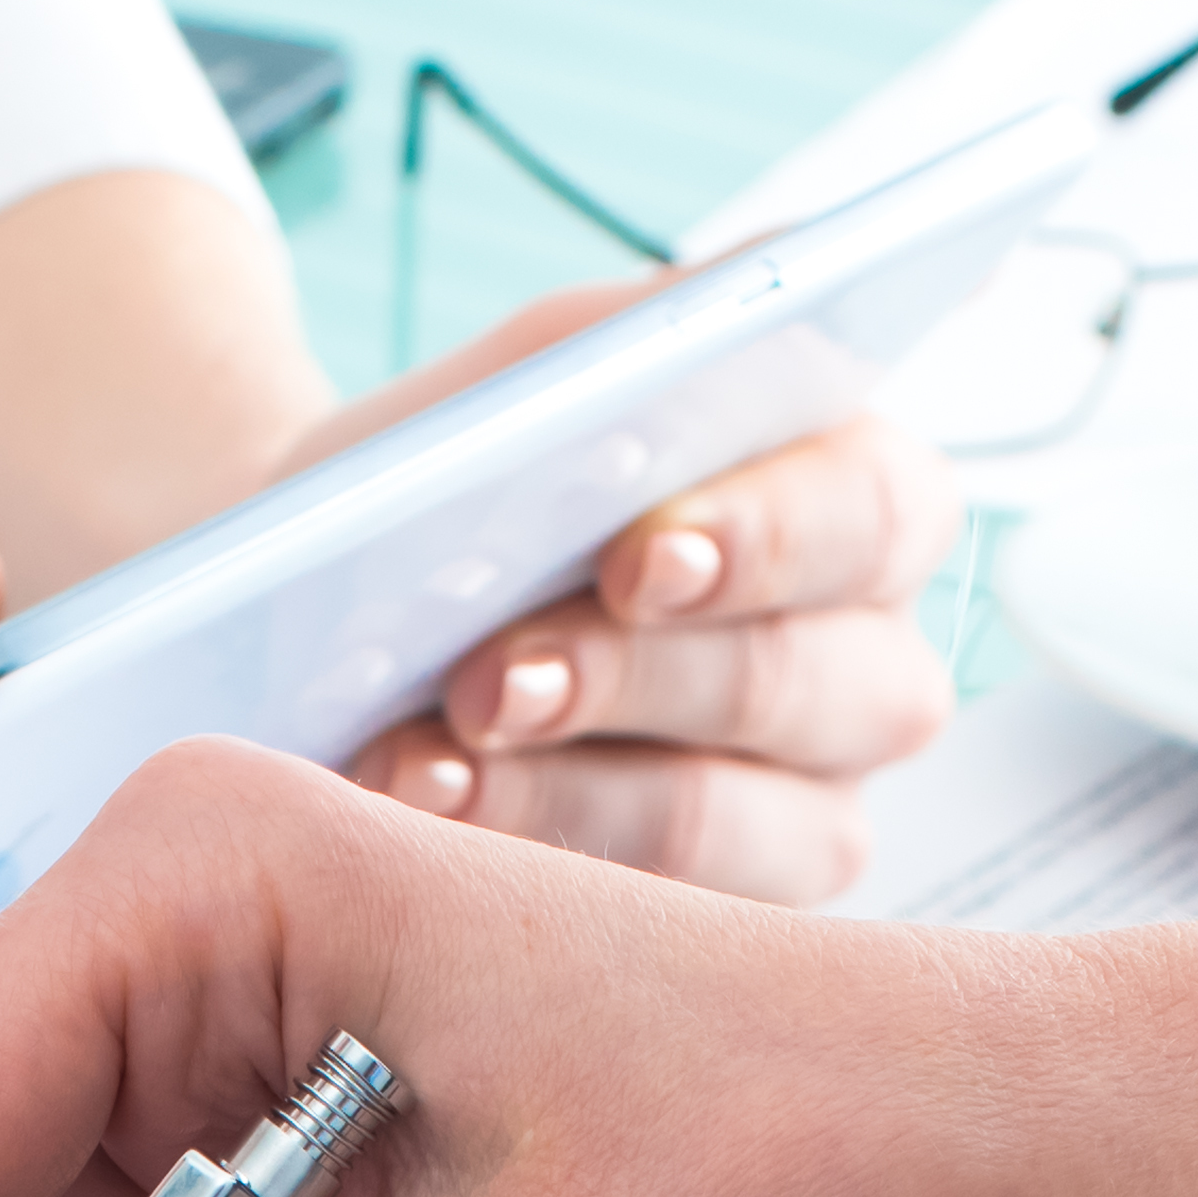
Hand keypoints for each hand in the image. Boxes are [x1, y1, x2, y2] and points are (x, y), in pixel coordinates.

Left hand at [308, 282, 957, 899]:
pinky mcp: (708, 927)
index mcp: (859, 508)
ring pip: (717, 821)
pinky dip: (515, 877)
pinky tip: (419, 829)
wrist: (326, 615)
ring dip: (555, 796)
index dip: (764, 538)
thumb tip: (785, 269)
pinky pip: (639, 926)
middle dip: (628, 680)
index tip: (640, 555)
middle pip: (799, 685)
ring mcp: (801, 812)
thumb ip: (656, 326)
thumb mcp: (539, 380)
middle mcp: (864, 668)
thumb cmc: (461, 482)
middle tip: (489, 677)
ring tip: (424, 764)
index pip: (871, 518)